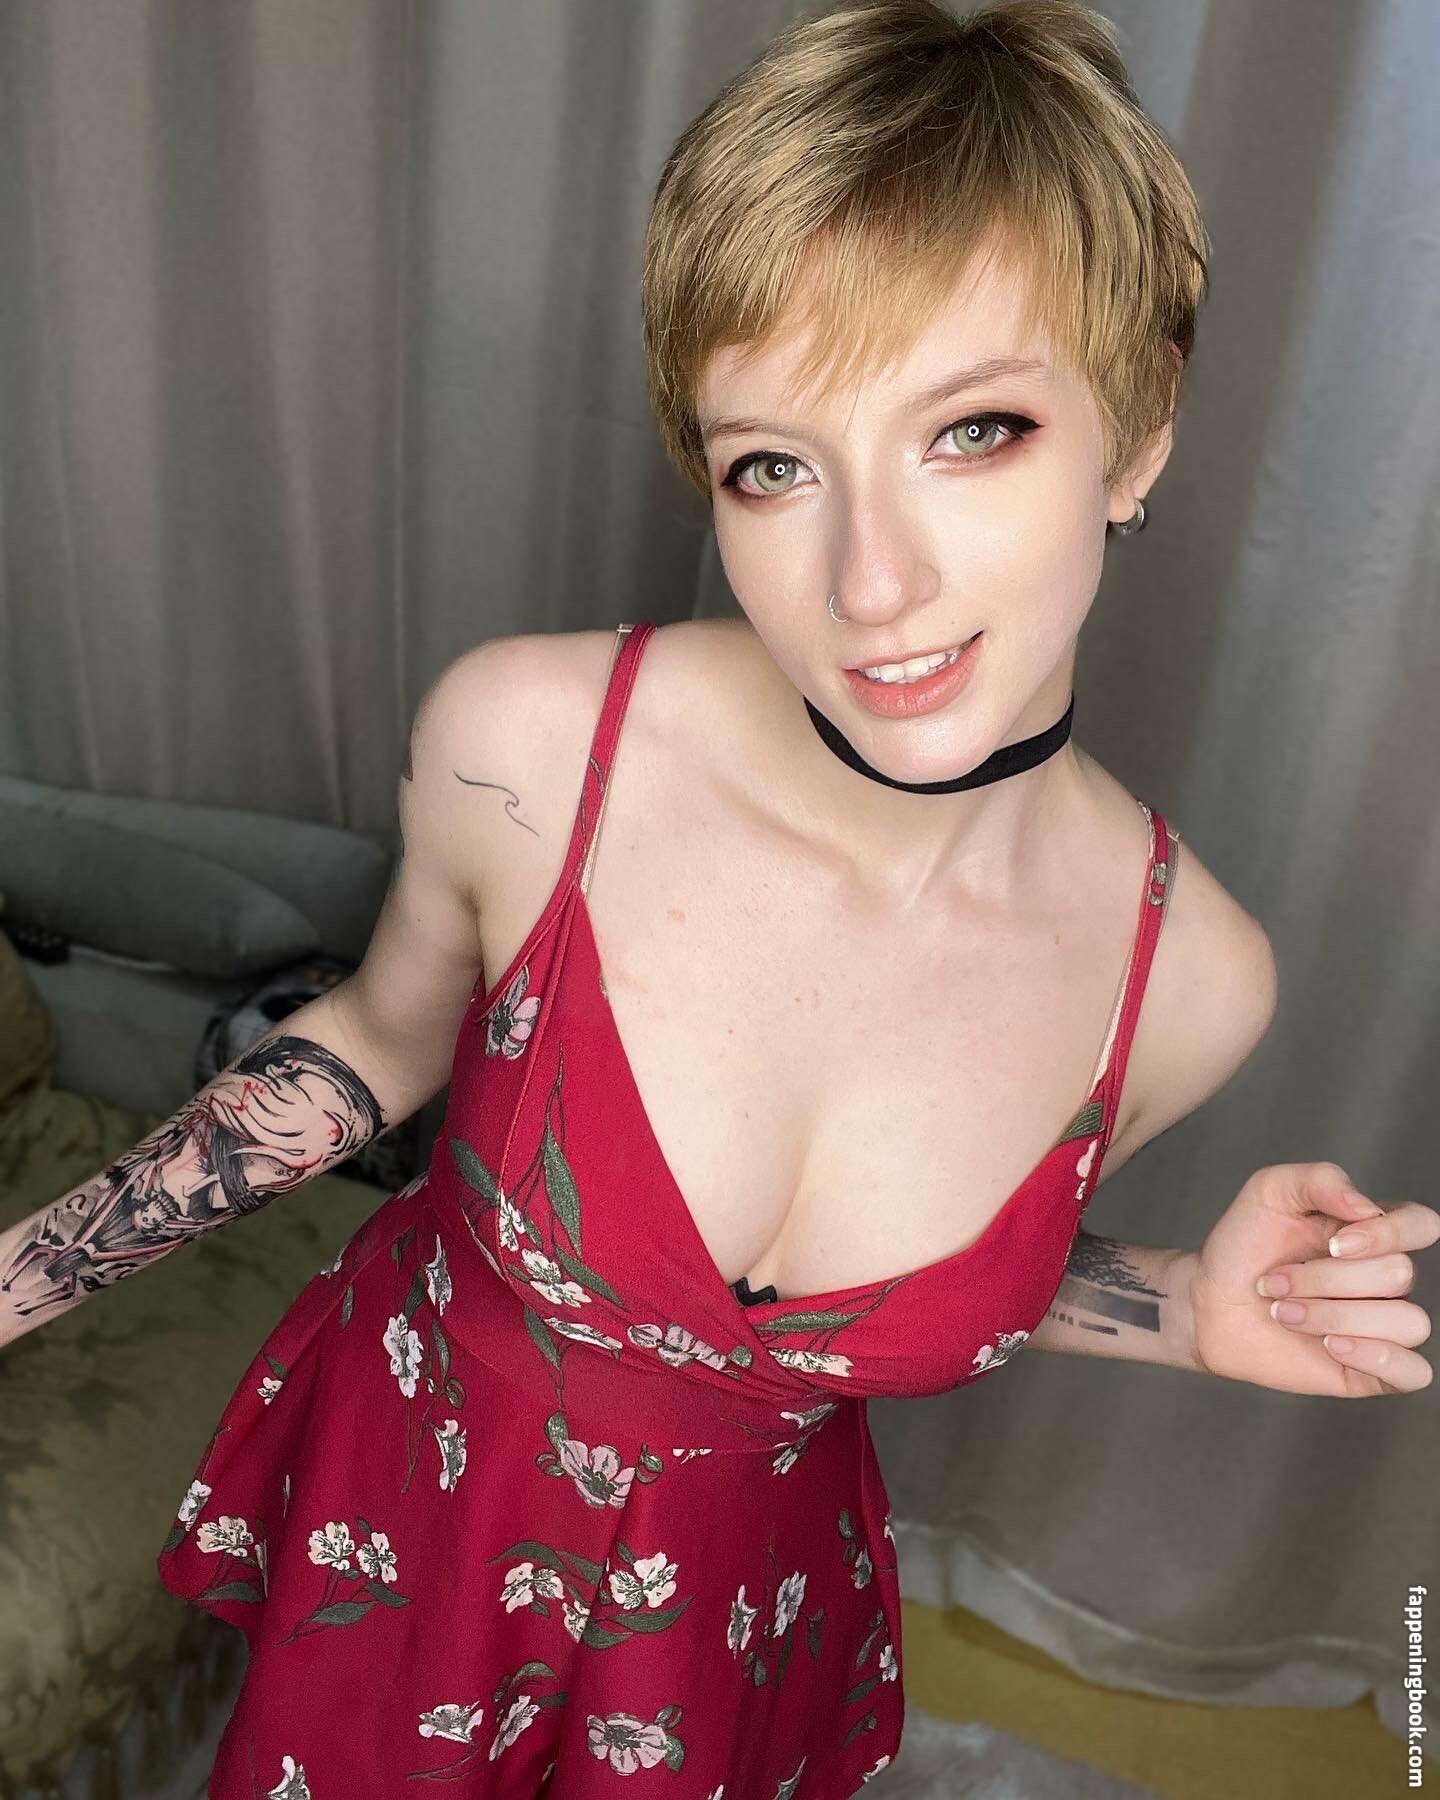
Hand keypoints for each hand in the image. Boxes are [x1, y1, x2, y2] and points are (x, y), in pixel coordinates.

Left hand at [1185, 1162, 1437, 1395]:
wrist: (1210, 1301)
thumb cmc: (1244, 1246)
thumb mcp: (1270, 1192)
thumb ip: (1320, 1179)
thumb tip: (1368, 1208)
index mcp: (1372, 1232)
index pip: (1421, 1225)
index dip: (1388, 1234)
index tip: (1332, 1244)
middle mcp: (1385, 1279)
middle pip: (1399, 1274)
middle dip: (1326, 1279)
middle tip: (1277, 1281)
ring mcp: (1382, 1325)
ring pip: (1408, 1322)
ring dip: (1334, 1316)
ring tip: (1286, 1313)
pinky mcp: (1372, 1369)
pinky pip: (1413, 1372)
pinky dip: (1376, 1357)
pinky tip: (1330, 1345)